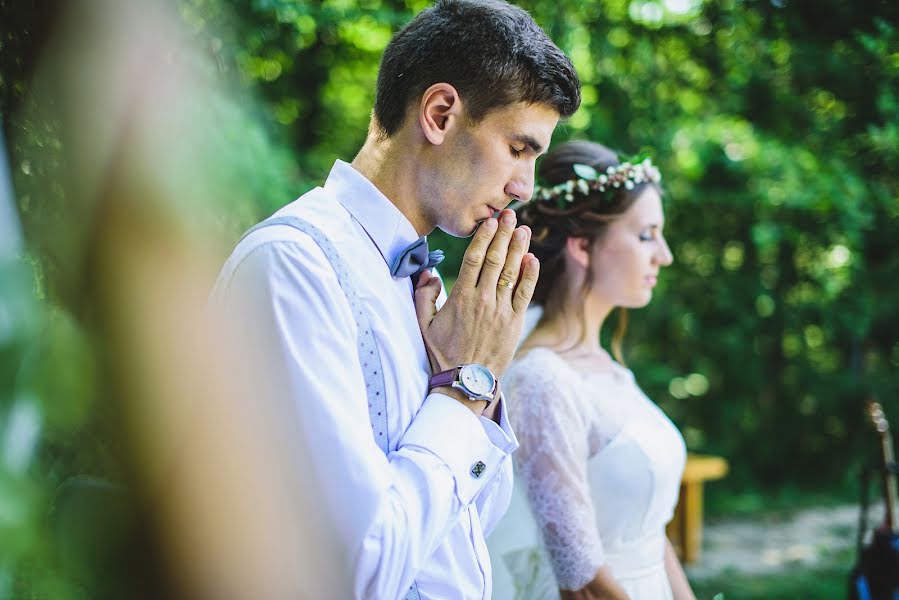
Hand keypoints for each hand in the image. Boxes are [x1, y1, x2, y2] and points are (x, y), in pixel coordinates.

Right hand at [414, 209, 538, 386]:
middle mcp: (482, 300)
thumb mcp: (424, 325)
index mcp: (460, 298)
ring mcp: (500, 311)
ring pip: (511, 272)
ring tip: (523, 229)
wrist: (465, 382)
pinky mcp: (514, 323)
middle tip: (510, 215)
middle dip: (504, 234)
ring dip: (518, 248)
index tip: (490, 221)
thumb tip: (428, 273)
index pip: (474, 259)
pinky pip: (524, 293)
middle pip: (495, 259)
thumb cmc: (442, 353)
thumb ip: (423, 296)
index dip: (484, 237)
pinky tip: (532, 258)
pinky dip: (529, 274)